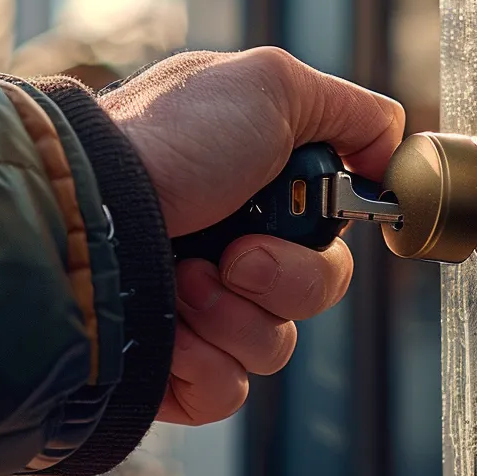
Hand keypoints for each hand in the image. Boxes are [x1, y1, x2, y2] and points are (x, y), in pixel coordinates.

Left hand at [101, 47, 404, 424]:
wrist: (83, 212)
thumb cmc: (168, 140)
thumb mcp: (272, 84)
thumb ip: (350, 110)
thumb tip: (393, 151)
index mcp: (253, 190)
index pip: (332, 236)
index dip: (331, 236)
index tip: (316, 213)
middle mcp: (225, 247)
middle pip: (315, 295)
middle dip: (285, 277)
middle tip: (235, 251)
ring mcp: (194, 311)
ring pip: (273, 348)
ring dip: (237, 317)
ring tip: (184, 281)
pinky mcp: (167, 367)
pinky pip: (226, 391)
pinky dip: (206, 364)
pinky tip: (172, 332)